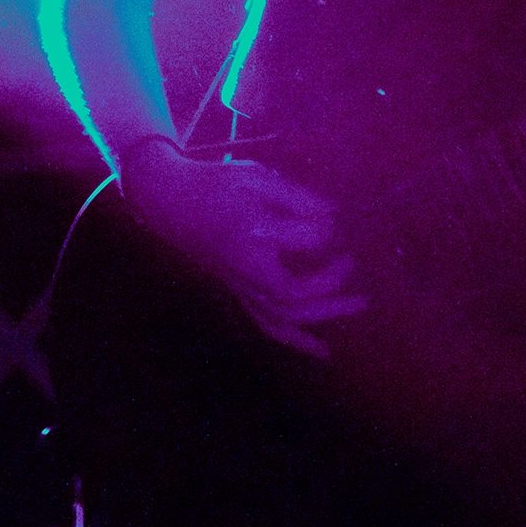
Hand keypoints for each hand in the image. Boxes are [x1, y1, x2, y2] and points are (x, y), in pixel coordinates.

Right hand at [119, 139, 365, 357]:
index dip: (325, 239)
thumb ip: (296, 199)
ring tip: (355, 312)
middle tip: (360, 283)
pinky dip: (294, 338)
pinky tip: (319, 348)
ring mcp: (237, 285)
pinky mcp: (236, 291)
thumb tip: (333, 218)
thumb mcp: (256, 178)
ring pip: (279, 320)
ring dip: (320, 320)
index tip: (336, 227)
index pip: (302, 245)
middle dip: (332, 295)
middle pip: (293, 300)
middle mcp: (245, 270)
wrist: (166, 199)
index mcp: (251, 238)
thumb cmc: (214, 182)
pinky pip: (265, 324)